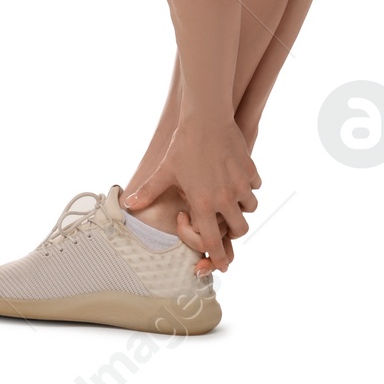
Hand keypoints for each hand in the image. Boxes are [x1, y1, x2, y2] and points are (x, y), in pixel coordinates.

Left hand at [123, 119, 258, 271]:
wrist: (206, 117)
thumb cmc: (183, 145)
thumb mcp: (165, 170)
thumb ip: (149, 190)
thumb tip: (127, 204)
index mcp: (204, 204)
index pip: (214, 242)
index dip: (218, 258)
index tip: (223, 266)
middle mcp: (225, 198)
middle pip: (239, 230)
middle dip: (232, 230)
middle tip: (222, 220)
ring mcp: (240, 185)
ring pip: (249, 209)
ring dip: (241, 207)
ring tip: (229, 196)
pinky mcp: (250, 170)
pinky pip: (255, 187)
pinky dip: (248, 186)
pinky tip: (235, 177)